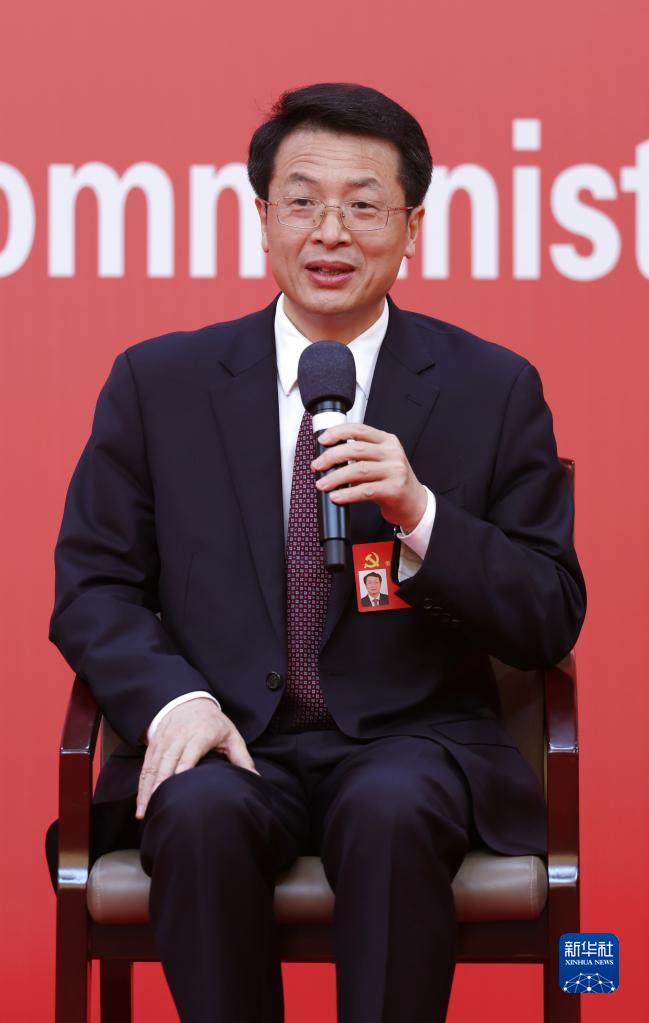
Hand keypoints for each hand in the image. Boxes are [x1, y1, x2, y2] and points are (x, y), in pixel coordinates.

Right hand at [136, 698, 258, 818]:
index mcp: (201, 733)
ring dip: (147, 789)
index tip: (178, 784)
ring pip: (153, 766)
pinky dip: (142, 784)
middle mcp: (179, 736)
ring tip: (143, 810)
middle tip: (156, 805)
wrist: (189, 701)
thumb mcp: (231, 735)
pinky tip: (141, 801)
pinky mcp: (154, 745)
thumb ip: (242, 757)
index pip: (191, 751)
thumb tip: (255, 778)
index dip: (183, 766)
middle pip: (168, 760)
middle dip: (160, 784)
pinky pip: (146, 766)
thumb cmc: (213, 722)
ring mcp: (164, 740)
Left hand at [312, 423, 426, 532]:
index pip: (360, 429)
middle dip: (331, 457)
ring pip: (359, 470)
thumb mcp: (381, 461)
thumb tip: (329, 458)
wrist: (414, 502)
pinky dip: (347, 494)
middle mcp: (392, 453)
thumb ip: (361, 455)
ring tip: (322, 484)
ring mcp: (395, 471)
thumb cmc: (393, 481)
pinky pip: (365, 490)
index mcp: (387, 441)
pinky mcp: (394, 489)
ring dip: (336, 477)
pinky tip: (337, 497)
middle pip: (356, 449)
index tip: (323, 440)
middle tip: (317, 466)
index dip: (338, 432)